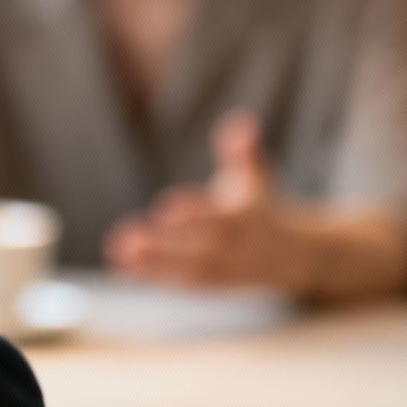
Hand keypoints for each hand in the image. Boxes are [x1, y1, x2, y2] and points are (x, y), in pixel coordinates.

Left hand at [103, 111, 318, 294]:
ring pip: (186, 270)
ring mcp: (222, 269)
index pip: (217, 217)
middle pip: (197, 248)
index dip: (193, 213)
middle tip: (128, 240)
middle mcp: (232, 247)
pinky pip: (179, 284)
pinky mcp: (209, 284)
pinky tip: (121, 268)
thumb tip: (242, 122)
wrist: (288, 255)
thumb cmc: (259, 205)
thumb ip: (244, 151)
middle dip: (163, 245)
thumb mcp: (256, 175)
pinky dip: (150, 278)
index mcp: (245, 218)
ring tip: (118, 251)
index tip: (166, 207)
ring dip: (152, 264)